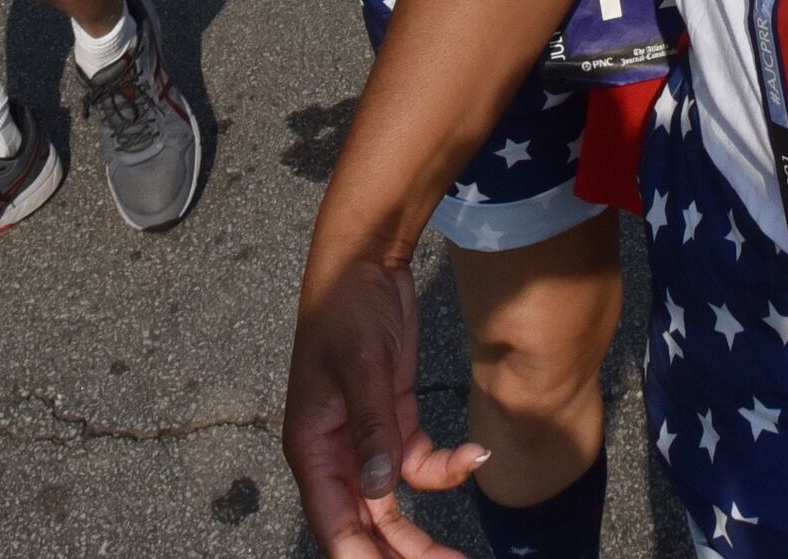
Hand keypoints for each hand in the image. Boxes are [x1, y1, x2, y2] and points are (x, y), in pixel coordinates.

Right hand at [286, 252, 483, 557]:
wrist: (365, 259)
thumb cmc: (346, 307)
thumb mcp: (361, 366)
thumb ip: (372, 430)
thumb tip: (380, 492)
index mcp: (312, 448)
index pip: (333, 522)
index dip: (360, 556)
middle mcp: (335, 454)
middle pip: (364, 524)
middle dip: (399, 554)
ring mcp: (366, 440)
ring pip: (391, 506)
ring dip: (421, 533)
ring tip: (458, 558)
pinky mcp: (393, 420)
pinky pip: (418, 464)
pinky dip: (445, 469)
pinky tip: (475, 457)